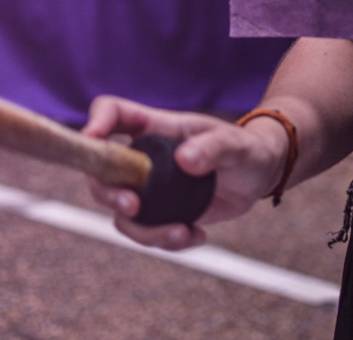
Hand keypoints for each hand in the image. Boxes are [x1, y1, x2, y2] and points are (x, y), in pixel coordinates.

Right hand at [82, 96, 287, 250]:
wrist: (259, 173)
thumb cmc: (243, 147)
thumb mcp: (234, 144)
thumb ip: (213, 147)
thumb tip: (184, 160)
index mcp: (154, 127)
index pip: (113, 112)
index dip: (96, 121)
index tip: (93, 139)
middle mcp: (144, 156)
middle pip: (102, 170)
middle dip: (107, 192)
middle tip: (131, 206)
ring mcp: (150, 187)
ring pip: (121, 210)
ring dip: (141, 229)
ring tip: (180, 232)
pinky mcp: (162, 212)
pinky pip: (147, 232)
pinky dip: (166, 241)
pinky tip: (196, 235)